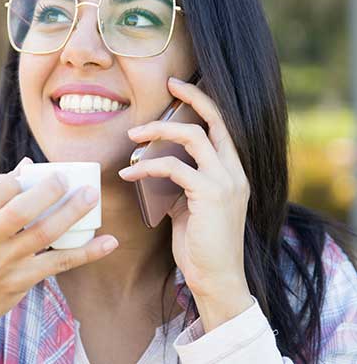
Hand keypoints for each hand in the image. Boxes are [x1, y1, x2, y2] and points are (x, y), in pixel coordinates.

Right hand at [0, 157, 118, 332]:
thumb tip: (28, 166)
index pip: (0, 187)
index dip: (22, 177)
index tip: (36, 175)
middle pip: (23, 209)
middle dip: (51, 189)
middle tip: (68, 178)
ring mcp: (2, 263)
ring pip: (45, 233)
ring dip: (73, 212)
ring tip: (92, 195)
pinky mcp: (20, 282)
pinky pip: (59, 263)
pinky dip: (87, 252)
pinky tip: (109, 242)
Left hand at [118, 77, 252, 329]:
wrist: (218, 278)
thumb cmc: (202, 243)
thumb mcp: (191, 205)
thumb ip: (181, 183)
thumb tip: (157, 167)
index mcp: (232, 170)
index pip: (220, 126)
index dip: (202, 102)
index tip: (179, 86)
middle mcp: (234, 170)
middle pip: (214, 120)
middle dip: (191, 97)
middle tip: (167, 85)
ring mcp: (225, 181)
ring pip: (192, 137)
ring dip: (158, 131)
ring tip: (133, 137)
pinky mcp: (211, 194)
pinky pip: (173, 167)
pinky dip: (147, 166)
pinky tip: (129, 172)